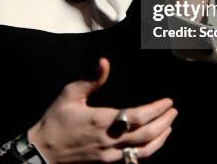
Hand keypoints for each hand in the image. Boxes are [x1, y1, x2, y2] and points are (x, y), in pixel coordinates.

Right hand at [28, 58, 177, 162]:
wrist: (42, 151)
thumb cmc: (55, 120)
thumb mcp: (70, 94)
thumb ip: (91, 79)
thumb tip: (105, 62)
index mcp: (101, 121)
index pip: (138, 116)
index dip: (156, 110)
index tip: (168, 101)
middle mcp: (109, 140)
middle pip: (146, 135)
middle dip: (164, 122)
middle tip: (173, 111)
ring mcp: (109, 155)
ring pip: (143, 151)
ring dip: (160, 139)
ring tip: (169, 126)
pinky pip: (133, 160)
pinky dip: (148, 152)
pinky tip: (153, 143)